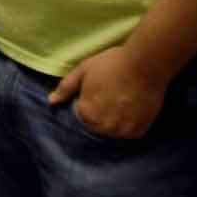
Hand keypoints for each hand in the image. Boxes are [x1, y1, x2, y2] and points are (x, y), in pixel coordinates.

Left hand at [47, 46, 168, 139]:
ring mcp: (121, 131)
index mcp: (86, 113)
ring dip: (113, 120)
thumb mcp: (83, 70)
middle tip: (112, 95)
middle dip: (100, 112)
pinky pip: (128, 133)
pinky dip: (128, 123)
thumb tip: (51, 101)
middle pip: (96, 125)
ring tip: (122, 101)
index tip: (98, 90)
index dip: (88, 101)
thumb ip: (66, 87)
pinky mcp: (138, 131)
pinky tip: (132, 107)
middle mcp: (103, 127)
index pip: (81, 115)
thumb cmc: (112, 64)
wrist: (145, 64)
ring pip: (112, 130)